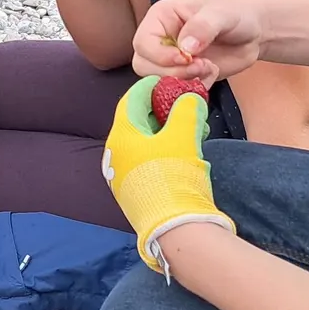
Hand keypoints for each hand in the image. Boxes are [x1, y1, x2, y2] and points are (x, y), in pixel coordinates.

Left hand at [103, 75, 235, 271]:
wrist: (174, 228)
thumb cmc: (173, 177)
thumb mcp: (183, 136)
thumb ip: (187, 110)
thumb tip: (190, 98)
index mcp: (121, 136)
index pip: (130, 101)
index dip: (149, 87)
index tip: (165, 81)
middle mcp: (116, 154)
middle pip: (137, 121)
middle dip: (162, 110)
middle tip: (183, 104)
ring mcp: (123, 174)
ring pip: (144, 142)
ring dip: (167, 131)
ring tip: (192, 128)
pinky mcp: (135, 190)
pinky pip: (147, 160)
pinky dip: (165, 149)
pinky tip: (185, 152)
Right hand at [132, 0, 273, 83]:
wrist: (254, 31)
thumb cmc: (235, 13)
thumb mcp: (222, 13)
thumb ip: (203, 27)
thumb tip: (185, 48)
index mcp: (160, 19)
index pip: (142, 43)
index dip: (159, 55)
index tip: (186, 57)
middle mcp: (160, 41)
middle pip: (144, 66)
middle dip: (172, 72)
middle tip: (200, 66)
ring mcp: (170, 61)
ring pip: (157, 82)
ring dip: (183, 81)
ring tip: (208, 68)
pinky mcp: (184, 77)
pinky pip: (178, 91)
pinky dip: (196, 88)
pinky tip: (212, 73)